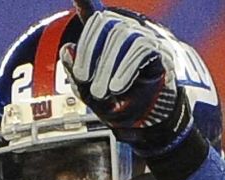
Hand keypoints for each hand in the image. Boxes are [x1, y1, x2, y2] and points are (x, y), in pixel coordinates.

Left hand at [61, 8, 192, 155]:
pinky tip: (118, 86)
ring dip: (107, 65)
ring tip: (102, 91)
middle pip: (104, 24)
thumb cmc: (118, 106)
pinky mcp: (156, 52)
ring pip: (121, 36)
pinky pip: (141, 49)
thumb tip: (68, 49)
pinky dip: (125, 69)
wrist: (146, 122)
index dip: (85, 0)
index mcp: (104, 40)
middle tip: (84, 80)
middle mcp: (123, 33)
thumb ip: (77, 75)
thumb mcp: (91, 95)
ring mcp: (141, 39)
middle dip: (90, 53)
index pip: (93, 15)